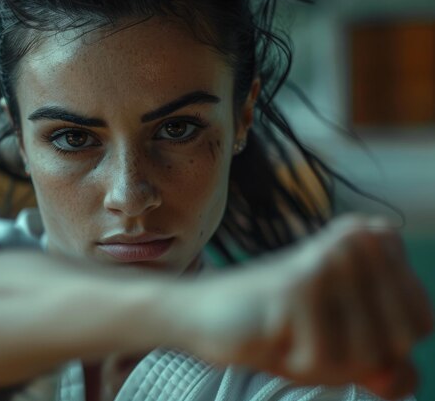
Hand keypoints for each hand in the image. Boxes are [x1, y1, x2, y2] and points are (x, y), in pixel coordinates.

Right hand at [181, 214, 432, 399]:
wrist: (206, 312)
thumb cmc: (278, 326)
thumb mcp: (342, 345)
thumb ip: (384, 365)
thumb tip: (397, 379)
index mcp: (374, 241)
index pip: (420, 322)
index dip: (380, 345)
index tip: (331, 324)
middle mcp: (357, 241)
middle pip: (399, 340)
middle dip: (354, 357)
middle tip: (307, 332)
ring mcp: (329, 261)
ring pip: (366, 355)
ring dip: (323, 363)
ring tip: (288, 332)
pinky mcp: (298, 286)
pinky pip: (324, 360)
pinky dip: (296, 363)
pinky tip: (271, 335)